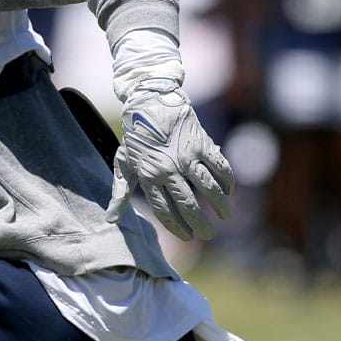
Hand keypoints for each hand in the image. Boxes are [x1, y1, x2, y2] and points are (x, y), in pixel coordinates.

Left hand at [110, 81, 234, 240]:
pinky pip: (219, 167)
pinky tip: (228, 190)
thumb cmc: (136, 137)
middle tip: (208, 235)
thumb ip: (120, 192)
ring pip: (207, 188)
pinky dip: (226, 180)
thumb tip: (111, 219)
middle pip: (187, 204)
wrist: (149, 103)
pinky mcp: (200, 144)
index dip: (177, 227)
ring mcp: (186, 157)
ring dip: (219, 205)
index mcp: (149, 176)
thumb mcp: (123, 163)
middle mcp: (168, 169)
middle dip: (200, 224)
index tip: (188, 237)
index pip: (165, 210)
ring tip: (225, 215)